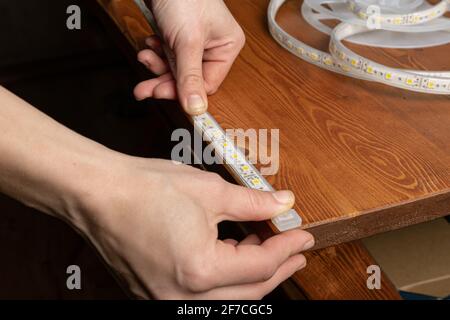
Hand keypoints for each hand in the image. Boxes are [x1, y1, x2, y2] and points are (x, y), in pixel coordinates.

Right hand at [76, 157, 313, 298]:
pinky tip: (234, 257)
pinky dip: (226, 280)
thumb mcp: (210, 191)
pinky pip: (204, 297)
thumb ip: (252, 203)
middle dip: (278, 269)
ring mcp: (167, 299)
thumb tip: (281, 204)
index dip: (288, 248)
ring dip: (254, 278)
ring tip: (270, 252)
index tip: (303, 234)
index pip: (261, 266)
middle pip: (249, 292)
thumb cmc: (146, 189)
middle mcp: (183, 297)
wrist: (98, 194)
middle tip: (296, 251)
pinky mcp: (156, 294)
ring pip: (228, 301)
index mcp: (200, 272)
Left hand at [134, 0, 244, 114]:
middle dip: (164, 80)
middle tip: (145, 86)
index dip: (183, 91)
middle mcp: (214, 46)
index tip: (161, 92)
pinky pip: (168, 56)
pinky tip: (150, 44)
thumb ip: (190, 77)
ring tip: (145, 56)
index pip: (207, 83)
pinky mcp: (179, 37)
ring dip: (157, 66)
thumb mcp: (187, 42)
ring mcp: (195, 42)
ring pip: (175, 69)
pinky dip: (156, 54)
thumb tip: (196, 108)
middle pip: (189, 79)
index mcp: (227, 47)